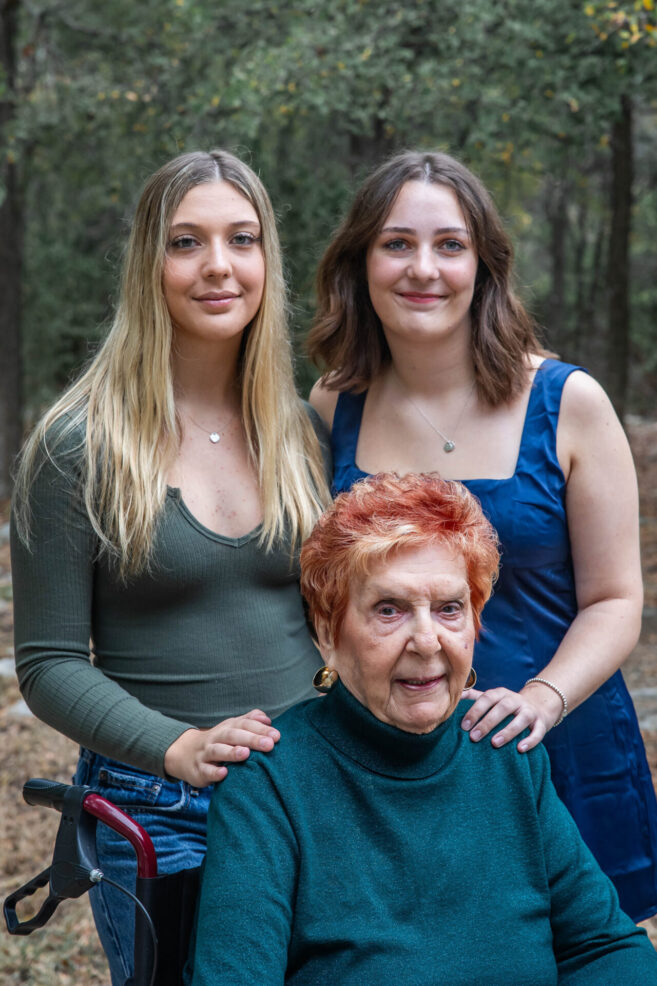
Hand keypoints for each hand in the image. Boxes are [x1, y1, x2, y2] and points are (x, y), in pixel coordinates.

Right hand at [164, 710, 279, 785]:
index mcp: (228, 727)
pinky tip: (224, 774)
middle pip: (233, 735)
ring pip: (218, 751)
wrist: (185, 753)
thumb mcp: (232, 728)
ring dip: (231, 752)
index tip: (277, 736)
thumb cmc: (218, 741)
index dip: (260, 729)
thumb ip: (250, 721)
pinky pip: (206, 771)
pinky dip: (214, 772)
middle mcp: (216, 738)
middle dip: (252, 739)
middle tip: (269, 744)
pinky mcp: (198, 770)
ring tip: (245, 753)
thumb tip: (267, 719)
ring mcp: (206, 753)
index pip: (245, 724)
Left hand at [460, 684, 563, 752]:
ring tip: (494, 743)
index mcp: (500, 693)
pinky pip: (538, 732)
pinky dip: (530, 740)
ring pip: (521, 719)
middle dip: (487, 722)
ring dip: (508, 731)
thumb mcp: (491, 698)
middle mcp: (516, 700)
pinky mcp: (541, 723)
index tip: (463, 726)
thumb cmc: (505, 705)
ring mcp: (530, 711)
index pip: (486, 698)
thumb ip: (473, 697)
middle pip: (502, 708)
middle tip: (474, 737)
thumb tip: (451, 695)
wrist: (537, 705)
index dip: (475, 711)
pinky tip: (520, 749)